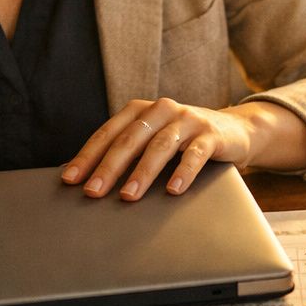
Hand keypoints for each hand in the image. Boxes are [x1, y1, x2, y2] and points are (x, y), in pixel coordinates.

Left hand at [61, 97, 257, 200]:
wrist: (234, 130)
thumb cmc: (183, 141)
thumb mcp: (153, 141)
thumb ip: (128, 153)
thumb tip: (90, 180)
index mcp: (140, 110)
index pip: (108, 133)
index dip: (88, 156)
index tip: (71, 179)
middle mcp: (161, 110)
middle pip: (130, 140)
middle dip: (109, 167)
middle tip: (93, 191)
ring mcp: (187, 120)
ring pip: (159, 146)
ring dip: (142, 173)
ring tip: (128, 196)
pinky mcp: (211, 134)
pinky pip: (195, 153)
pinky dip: (183, 171)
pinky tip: (174, 189)